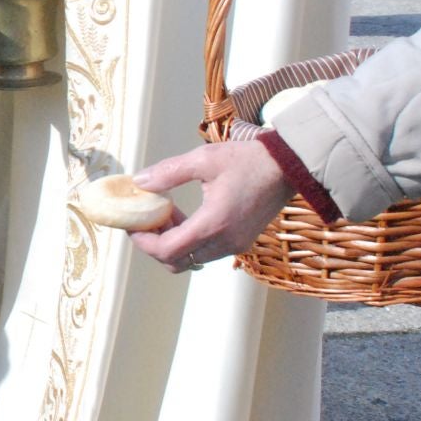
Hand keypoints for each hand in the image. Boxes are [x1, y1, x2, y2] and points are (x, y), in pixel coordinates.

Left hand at [129, 142, 293, 272]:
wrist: (287, 166)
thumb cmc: (247, 160)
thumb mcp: (204, 159)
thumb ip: (168, 173)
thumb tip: (139, 182)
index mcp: (214, 224)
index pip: (168, 251)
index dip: (144, 243)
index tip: (133, 226)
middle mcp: (225, 242)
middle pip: (176, 261)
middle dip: (155, 244)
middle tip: (145, 221)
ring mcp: (235, 246)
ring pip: (191, 260)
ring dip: (172, 243)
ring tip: (167, 214)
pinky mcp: (240, 243)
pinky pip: (206, 253)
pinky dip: (189, 242)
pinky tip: (185, 217)